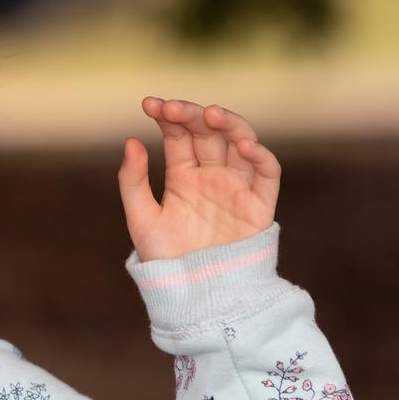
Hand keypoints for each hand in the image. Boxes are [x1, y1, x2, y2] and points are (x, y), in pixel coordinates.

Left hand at [118, 97, 279, 261]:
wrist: (194, 295)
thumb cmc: (166, 260)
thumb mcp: (141, 220)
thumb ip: (133, 182)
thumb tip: (131, 141)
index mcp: (183, 176)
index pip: (178, 136)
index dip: (167, 116)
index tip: (150, 104)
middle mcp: (211, 176)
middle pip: (208, 133)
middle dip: (192, 115)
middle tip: (173, 107)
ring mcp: (236, 188)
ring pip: (239, 143)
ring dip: (229, 124)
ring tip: (210, 113)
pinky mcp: (259, 205)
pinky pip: (267, 174)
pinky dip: (260, 155)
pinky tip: (243, 145)